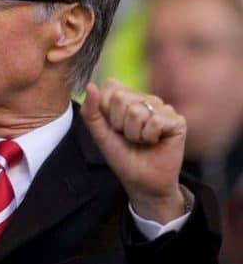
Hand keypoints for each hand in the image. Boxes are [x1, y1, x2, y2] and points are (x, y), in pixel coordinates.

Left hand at [81, 79, 186, 223]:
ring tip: (141, 141)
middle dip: (119, 124)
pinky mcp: (177, 120)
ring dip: (134, 133)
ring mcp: (162, 108)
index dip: (106, 110)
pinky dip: (149, 137)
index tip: (112, 126)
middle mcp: (145, 99)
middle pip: (121, 98)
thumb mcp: (100, 134)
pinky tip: (155, 142)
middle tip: (128, 136)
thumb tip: (90, 85)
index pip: (110, 86)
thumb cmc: (122, 156)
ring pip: (137, 112)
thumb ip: (91, 111)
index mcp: (126, 97)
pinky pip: (155, 122)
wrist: (142, 181)